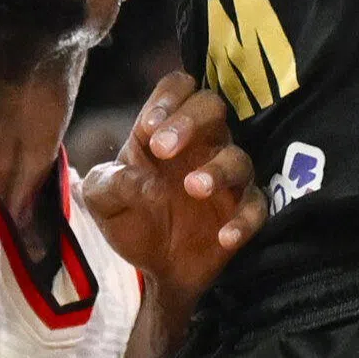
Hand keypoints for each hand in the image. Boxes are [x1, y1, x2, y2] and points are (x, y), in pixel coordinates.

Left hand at [80, 73, 264, 310]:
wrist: (155, 269)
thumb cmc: (131, 221)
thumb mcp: (102, 201)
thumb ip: (107, 182)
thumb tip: (138, 178)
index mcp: (164, 132)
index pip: (178, 88)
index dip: (168, 98)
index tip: (150, 127)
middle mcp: (200, 145)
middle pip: (212, 106)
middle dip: (190, 120)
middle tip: (163, 149)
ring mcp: (226, 177)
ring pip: (238, 157)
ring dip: (217, 169)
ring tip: (194, 187)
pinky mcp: (243, 210)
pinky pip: (257, 206)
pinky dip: (244, 219)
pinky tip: (224, 236)